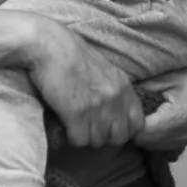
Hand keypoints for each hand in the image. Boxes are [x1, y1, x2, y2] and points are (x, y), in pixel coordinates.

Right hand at [19, 16, 143, 148]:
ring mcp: (97, 107)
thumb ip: (113, 89)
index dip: (124, 129)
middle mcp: (114, 97)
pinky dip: (70, 136)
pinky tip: (64, 123)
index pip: (138, 123)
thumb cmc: (70, 54)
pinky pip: (80, 140)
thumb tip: (113, 112)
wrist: (48, 46)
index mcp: (123, 86)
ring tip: (73, 123)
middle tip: (88, 127)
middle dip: (104, 136)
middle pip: (119, 137)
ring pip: (98, 140)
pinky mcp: (77, 113)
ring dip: (85, 136)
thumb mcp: (103, 69)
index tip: (109, 127)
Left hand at [136, 22, 186, 151]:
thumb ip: (146, 87)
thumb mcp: (173, 76)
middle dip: (134, 129)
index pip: (139, 133)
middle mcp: (184, 134)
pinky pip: (169, 143)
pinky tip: (157, 118)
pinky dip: (159, 135)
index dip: (128, 123)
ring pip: (156, 145)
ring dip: (146, 134)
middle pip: (145, 143)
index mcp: (177, 119)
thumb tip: (123, 93)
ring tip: (142, 114)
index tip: (122, 110)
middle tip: (128, 111)